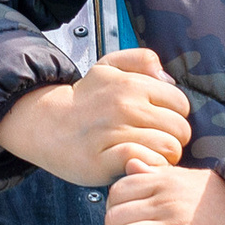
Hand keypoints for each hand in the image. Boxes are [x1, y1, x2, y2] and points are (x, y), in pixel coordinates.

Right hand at [0, 48, 190, 188]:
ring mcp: (113, 133)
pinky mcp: (103, 159)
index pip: (181, 104)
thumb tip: (167, 78)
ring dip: (164, 156)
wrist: (44, 123)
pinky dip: (149, 165)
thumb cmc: (83, 100)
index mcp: (131, 84)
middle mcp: (124, 106)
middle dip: (174, 139)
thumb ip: (140, 59)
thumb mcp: (108, 66)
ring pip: (168, 147)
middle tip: (157, 143)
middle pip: (179, 129)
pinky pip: (145, 160)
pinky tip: (140, 163)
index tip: (161, 124)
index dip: (176, 116)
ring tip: (150, 155)